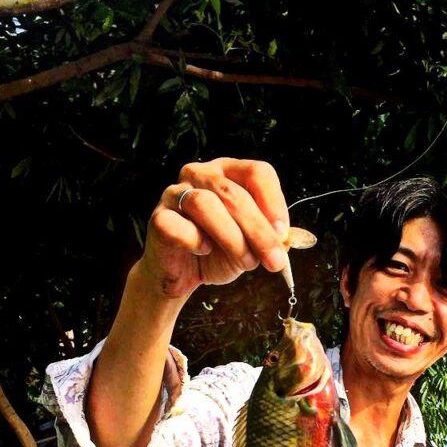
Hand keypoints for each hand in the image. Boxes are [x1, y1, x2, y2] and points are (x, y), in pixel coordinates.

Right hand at [138, 157, 290, 301]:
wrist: (183, 274)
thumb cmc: (218, 252)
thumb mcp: (252, 244)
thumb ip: (270, 237)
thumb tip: (287, 239)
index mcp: (228, 172)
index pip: (257, 172)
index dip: (274, 201)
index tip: (284, 233)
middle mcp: (200, 174)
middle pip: (234, 193)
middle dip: (259, 231)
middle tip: (275, 260)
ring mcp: (175, 193)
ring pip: (206, 205)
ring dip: (233, 239)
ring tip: (246, 263)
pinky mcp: (159, 218)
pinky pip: (179, 226)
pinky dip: (197, 242)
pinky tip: (204, 251)